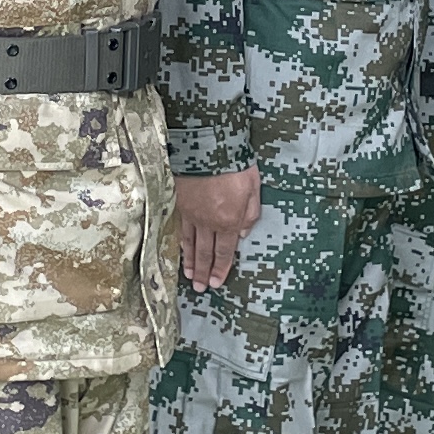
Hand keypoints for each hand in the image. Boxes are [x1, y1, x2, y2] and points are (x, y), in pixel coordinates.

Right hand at [174, 168, 261, 291]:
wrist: (207, 145)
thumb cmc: (235, 164)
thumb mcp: (253, 188)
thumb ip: (250, 214)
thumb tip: (243, 235)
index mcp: (230, 220)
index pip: (225, 251)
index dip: (221, 269)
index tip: (217, 283)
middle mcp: (209, 222)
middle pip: (206, 253)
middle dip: (204, 272)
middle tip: (200, 288)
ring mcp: (192, 214)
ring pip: (191, 244)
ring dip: (191, 262)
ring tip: (190, 276)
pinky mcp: (180, 204)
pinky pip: (180, 229)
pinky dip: (181, 244)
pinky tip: (181, 251)